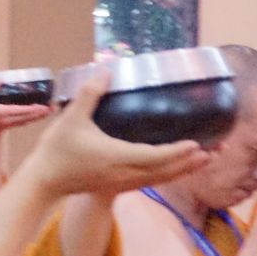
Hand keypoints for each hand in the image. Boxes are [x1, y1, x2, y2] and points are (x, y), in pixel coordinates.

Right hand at [0, 81, 51, 134]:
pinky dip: (29, 119)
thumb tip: (0, 79)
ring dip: (37, 117)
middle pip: (27, 117)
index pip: (21, 110)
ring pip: (26, 121)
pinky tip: (33, 117)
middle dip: (40, 113)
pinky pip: (21, 122)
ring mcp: (6, 123)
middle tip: (52, 109)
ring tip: (47, 113)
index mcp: (3, 112)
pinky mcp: (5, 125)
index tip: (43, 107)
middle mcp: (7, 119)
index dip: (33, 109)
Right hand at [25, 67, 207, 198]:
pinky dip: (166, 176)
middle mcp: (125, 172)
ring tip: (201, 161)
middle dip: (190, 162)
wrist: (44, 180)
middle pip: (166, 170)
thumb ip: (90, 94)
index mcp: (118, 156)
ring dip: (182, 170)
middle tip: (212, 153)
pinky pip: (149, 182)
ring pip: (159, 179)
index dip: (178, 151)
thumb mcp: (71, 118)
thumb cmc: (57, 150)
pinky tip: (171, 171)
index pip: (157, 156)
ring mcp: (121, 181)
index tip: (195, 144)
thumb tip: (105, 70)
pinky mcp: (116, 185)